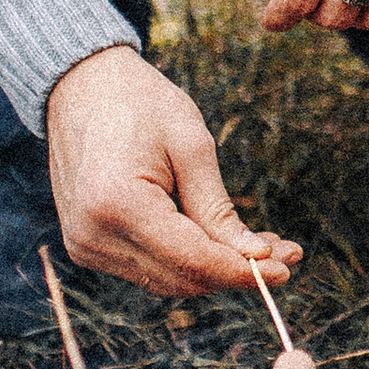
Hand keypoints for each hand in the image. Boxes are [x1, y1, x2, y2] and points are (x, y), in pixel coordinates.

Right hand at [44, 47, 302, 299]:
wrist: (81, 87)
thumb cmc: (140, 103)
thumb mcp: (190, 145)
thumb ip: (218, 209)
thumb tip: (257, 258)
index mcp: (117, 204)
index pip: (192, 260)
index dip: (243, 271)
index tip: (287, 267)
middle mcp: (93, 235)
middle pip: (181, 279)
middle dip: (236, 271)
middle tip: (286, 252)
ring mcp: (84, 245)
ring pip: (167, 281)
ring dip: (214, 269)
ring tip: (260, 244)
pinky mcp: (86, 246)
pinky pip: (148, 268)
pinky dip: (186, 261)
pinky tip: (218, 240)